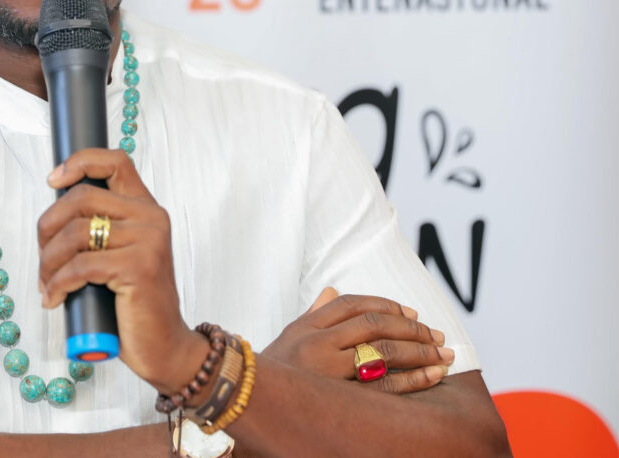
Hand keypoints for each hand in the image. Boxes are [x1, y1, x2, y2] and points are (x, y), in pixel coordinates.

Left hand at [38, 149, 208, 394]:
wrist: (163, 346)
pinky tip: (54, 299)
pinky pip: (80, 265)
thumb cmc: (133, 303)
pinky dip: (58, 283)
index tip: (53, 181)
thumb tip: (52, 217)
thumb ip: (98, 229)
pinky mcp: (138, 267)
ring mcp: (147, 241)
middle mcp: (151, 217)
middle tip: (42, 259)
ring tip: (47, 285)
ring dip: (48, 262)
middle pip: (81, 197)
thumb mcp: (117, 255)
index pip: (114, 161)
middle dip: (48, 227)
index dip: (79, 162)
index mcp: (145, 208)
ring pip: (75, 232)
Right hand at [263, 287, 454, 392]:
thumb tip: (332, 290)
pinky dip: (413, 379)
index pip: (352, 304)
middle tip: (437, 336)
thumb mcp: (288, 337)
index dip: (386, 305)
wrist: (248, 401)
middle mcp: (317, 343)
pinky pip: (384, 385)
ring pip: (383, 352)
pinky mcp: (340, 397)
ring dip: (419, 351)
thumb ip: (314, 314)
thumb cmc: (274, 372)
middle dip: (411, 329)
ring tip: (443, 355)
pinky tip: (432, 376)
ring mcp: (327, 370)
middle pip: (373, 325)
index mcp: (307, 326)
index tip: (411, 314)